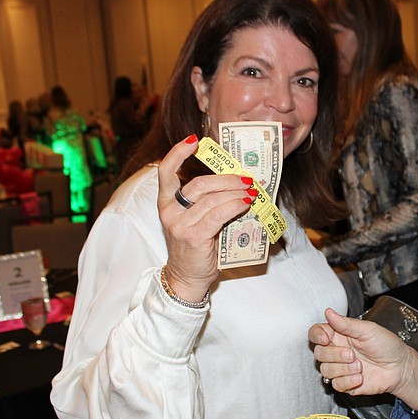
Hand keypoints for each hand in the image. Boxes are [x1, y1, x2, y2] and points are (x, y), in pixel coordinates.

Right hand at [157, 134, 252, 302]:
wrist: (187, 278)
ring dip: (236, 192)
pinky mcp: (193, 237)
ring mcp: (179, 225)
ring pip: (212, 199)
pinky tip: (245, 203)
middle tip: (247, 179)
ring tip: (252, 191)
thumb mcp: (194, 221)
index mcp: (165, 203)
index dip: (178, 153)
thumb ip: (205, 203)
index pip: (165, 172)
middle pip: (200, 184)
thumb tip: (236, 184)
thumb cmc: (195, 248)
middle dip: (227, 179)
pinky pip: (218, 214)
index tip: (194, 140)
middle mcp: (169, 212)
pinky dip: (234, 206)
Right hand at [309, 308, 417, 408]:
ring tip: (360, 366)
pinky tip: (360, 377)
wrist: (400, 367)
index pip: (316, 333)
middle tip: (352, 354)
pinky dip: (347, 381)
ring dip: (342, 369)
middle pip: (319, 353)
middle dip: (334, 355)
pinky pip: (335, 384)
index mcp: (340, 334)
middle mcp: (337, 351)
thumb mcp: (368, 330)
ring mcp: (341, 368)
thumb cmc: (387, 345)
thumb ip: (346, 324)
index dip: (316, 336)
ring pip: (325, 370)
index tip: (325, 339)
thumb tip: (328, 312)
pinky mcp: (346, 383)